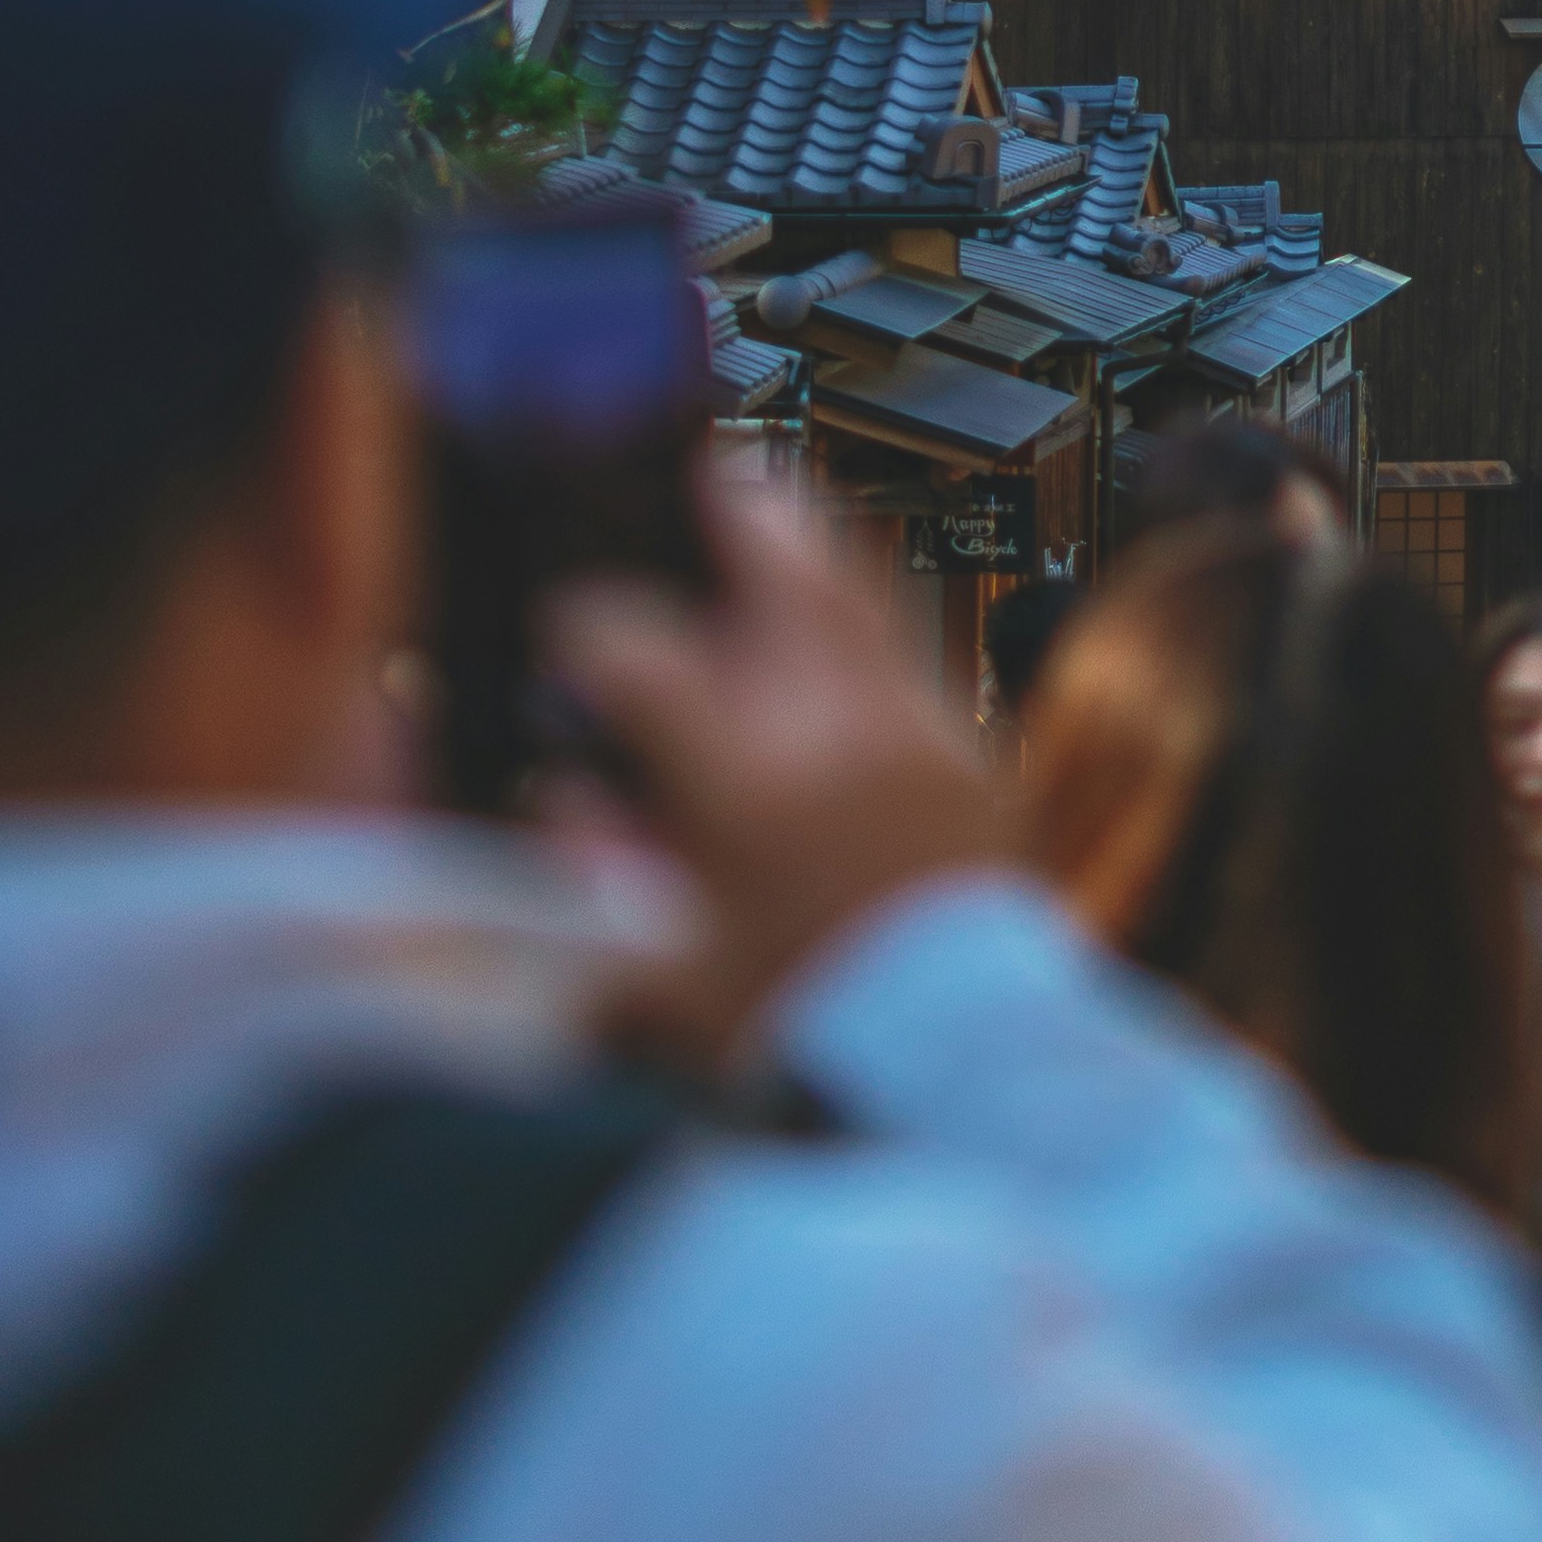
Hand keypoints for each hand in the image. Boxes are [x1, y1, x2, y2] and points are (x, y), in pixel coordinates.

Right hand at [547, 466, 1007, 1059]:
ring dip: (816, 548)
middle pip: (785, 572)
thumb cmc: (806, 1034)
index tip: (570, 630)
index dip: (591, 630)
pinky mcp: (977, 763)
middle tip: (711, 472)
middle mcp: (838, 733)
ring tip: (782, 510)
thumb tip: (564, 800)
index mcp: (745, 782)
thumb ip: (603, 877)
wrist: (954, 1069)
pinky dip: (871, 629)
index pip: (644, 658)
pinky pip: (917, 659)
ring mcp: (919, 735)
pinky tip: (848, 634)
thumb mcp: (668, 974)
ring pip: (866, 597)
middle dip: (739, 513)